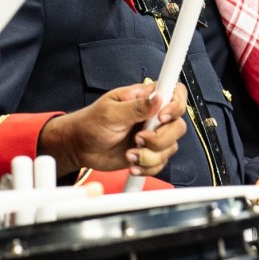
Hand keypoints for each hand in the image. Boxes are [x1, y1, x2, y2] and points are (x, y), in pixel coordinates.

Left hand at [41, 81, 188, 174]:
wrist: (81, 147)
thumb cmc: (91, 123)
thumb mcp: (111, 112)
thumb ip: (136, 107)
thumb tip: (158, 97)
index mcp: (145, 98)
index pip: (175, 93)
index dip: (175, 105)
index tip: (161, 117)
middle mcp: (153, 116)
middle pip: (178, 126)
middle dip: (160, 138)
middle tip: (138, 139)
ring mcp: (152, 136)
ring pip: (170, 147)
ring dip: (150, 155)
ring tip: (129, 153)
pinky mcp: (149, 153)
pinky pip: (161, 163)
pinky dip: (147, 167)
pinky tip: (131, 163)